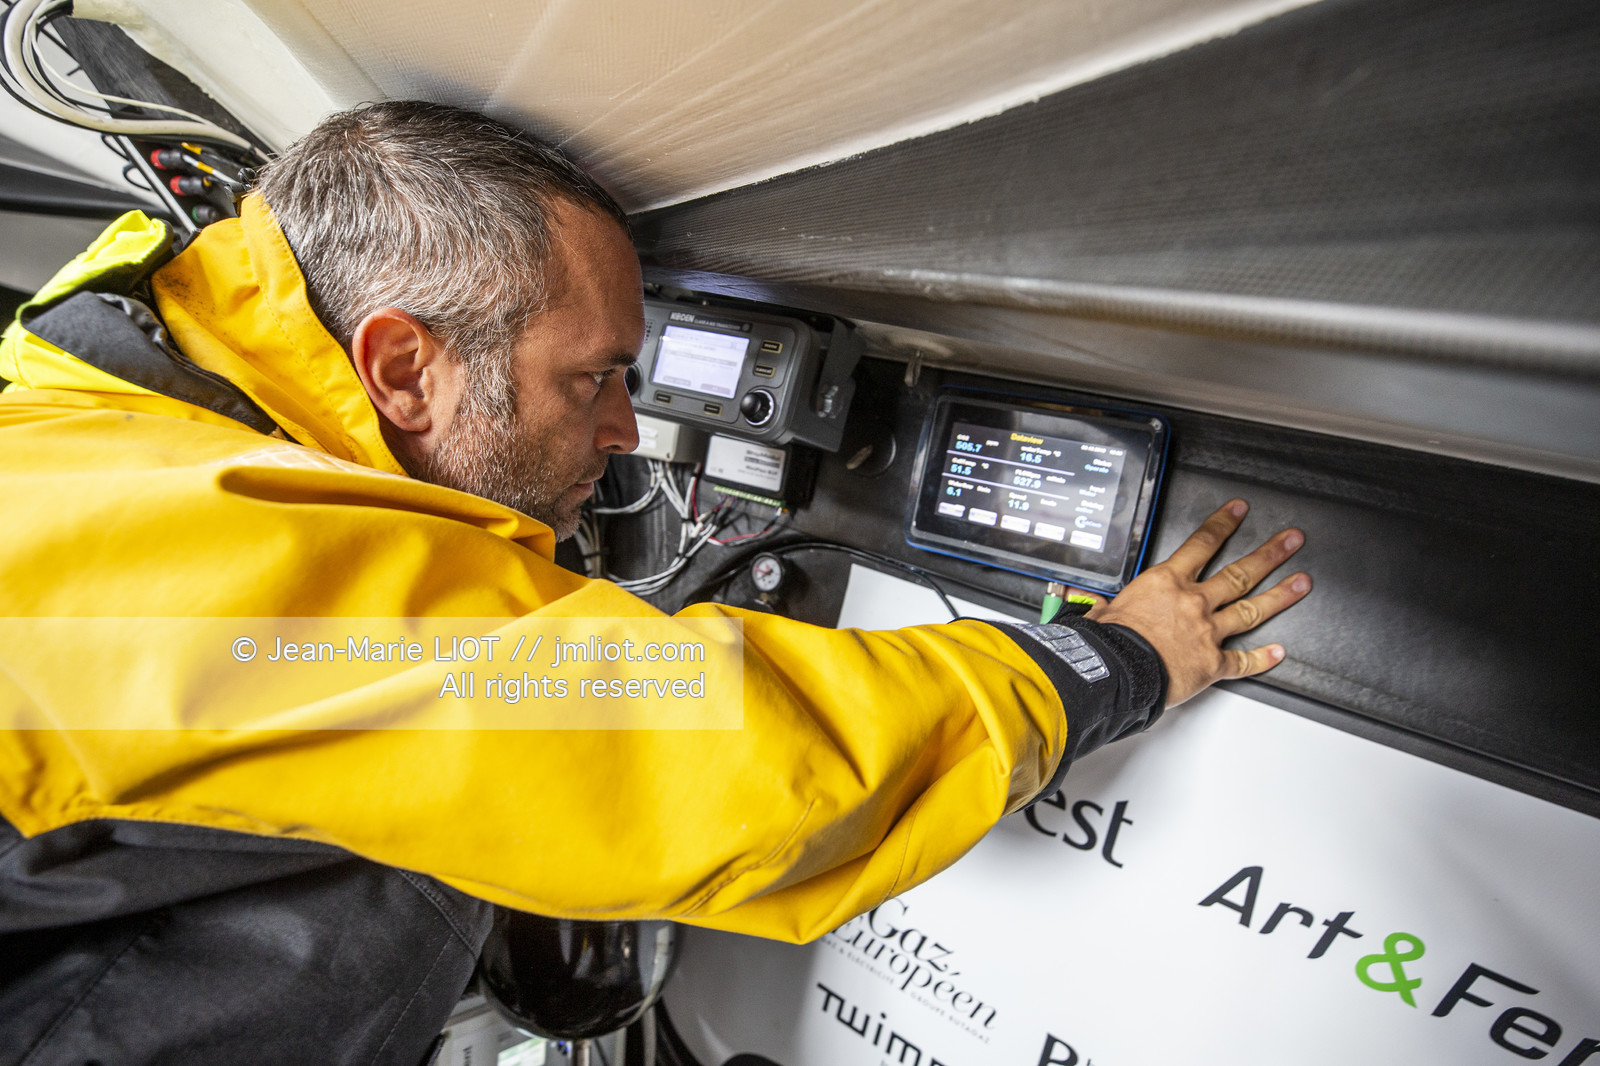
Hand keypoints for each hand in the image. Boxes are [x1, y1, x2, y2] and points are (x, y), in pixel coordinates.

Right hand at [1083, 499, 1310, 706]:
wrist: (1119, 671)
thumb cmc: (1109, 641)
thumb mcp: (1102, 611)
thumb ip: (1103, 604)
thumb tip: (1087, 602)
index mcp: (1167, 583)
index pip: (1201, 544)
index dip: (1223, 524)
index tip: (1240, 511)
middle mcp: (1194, 603)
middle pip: (1239, 573)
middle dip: (1269, 554)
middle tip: (1292, 540)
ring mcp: (1208, 632)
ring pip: (1251, 610)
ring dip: (1280, 596)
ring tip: (1302, 582)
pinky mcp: (1213, 664)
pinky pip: (1243, 662)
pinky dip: (1262, 658)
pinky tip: (1279, 652)